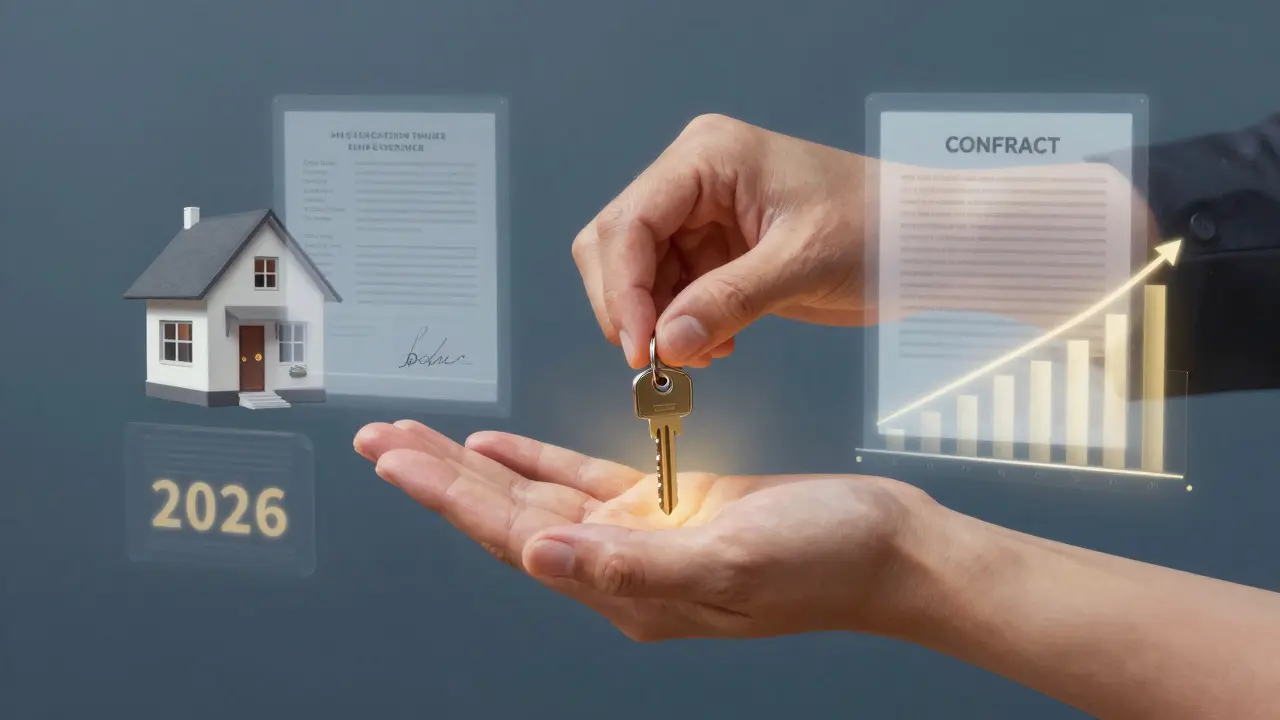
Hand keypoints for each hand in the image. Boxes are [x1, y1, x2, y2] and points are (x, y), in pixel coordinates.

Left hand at [353, 420, 937, 640]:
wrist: (889, 550)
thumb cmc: (827, 562)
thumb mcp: (730, 561)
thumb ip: (630, 566)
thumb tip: (538, 554)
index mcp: (625, 589)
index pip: (513, 536)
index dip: (448, 497)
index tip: (395, 461)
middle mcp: (620, 567)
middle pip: (507, 514)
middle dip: (438, 477)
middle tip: (377, 442)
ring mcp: (641, 536)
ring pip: (535, 492)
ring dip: (473, 464)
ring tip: (416, 440)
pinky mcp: (666, 506)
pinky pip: (583, 478)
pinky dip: (537, 460)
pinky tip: (497, 446)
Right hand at [573, 114, 871, 368]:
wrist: (922, 240)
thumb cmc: (877, 229)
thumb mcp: (800, 266)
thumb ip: (728, 302)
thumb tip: (665, 345)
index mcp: (707, 157)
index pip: (630, 222)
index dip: (622, 289)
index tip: (638, 349)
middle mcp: (692, 177)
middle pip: (618, 244)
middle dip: (631, 306)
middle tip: (658, 361)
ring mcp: (700, 213)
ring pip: (638, 273)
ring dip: (657, 322)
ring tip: (702, 356)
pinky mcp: (714, 247)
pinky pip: (670, 289)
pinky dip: (680, 324)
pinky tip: (717, 345)